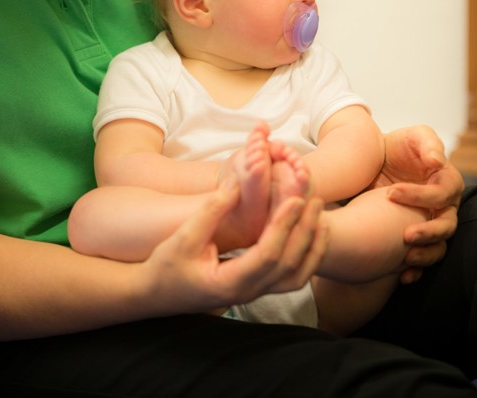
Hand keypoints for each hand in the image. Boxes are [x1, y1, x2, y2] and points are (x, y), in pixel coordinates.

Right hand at [138, 177, 327, 314]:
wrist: (155, 293)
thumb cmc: (165, 265)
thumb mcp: (184, 236)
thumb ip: (211, 210)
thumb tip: (237, 184)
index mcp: (230, 283)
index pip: (268, 255)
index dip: (284, 226)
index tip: (296, 199)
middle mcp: (246, 292)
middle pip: (289, 265)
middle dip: (304, 231)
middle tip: (315, 199)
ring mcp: (252, 292)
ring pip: (295, 276)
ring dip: (312, 246)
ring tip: (321, 215)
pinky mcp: (254, 286)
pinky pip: (289, 276)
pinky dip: (305, 256)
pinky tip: (311, 234)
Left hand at [374, 125, 463, 283]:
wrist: (374, 162)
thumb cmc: (397, 146)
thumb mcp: (413, 136)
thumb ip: (427, 143)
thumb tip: (437, 160)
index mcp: (447, 181)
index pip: (441, 195)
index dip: (419, 196)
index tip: (390, 193)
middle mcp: (444, 206)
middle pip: (446, 226)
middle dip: (428, 233)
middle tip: (405, 236)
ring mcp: (432, 223)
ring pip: (439, 246)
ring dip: (425, 254)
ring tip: (405, 259)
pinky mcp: (417, 235)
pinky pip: (424, 257)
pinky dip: (416, 269)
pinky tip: (401, 275)